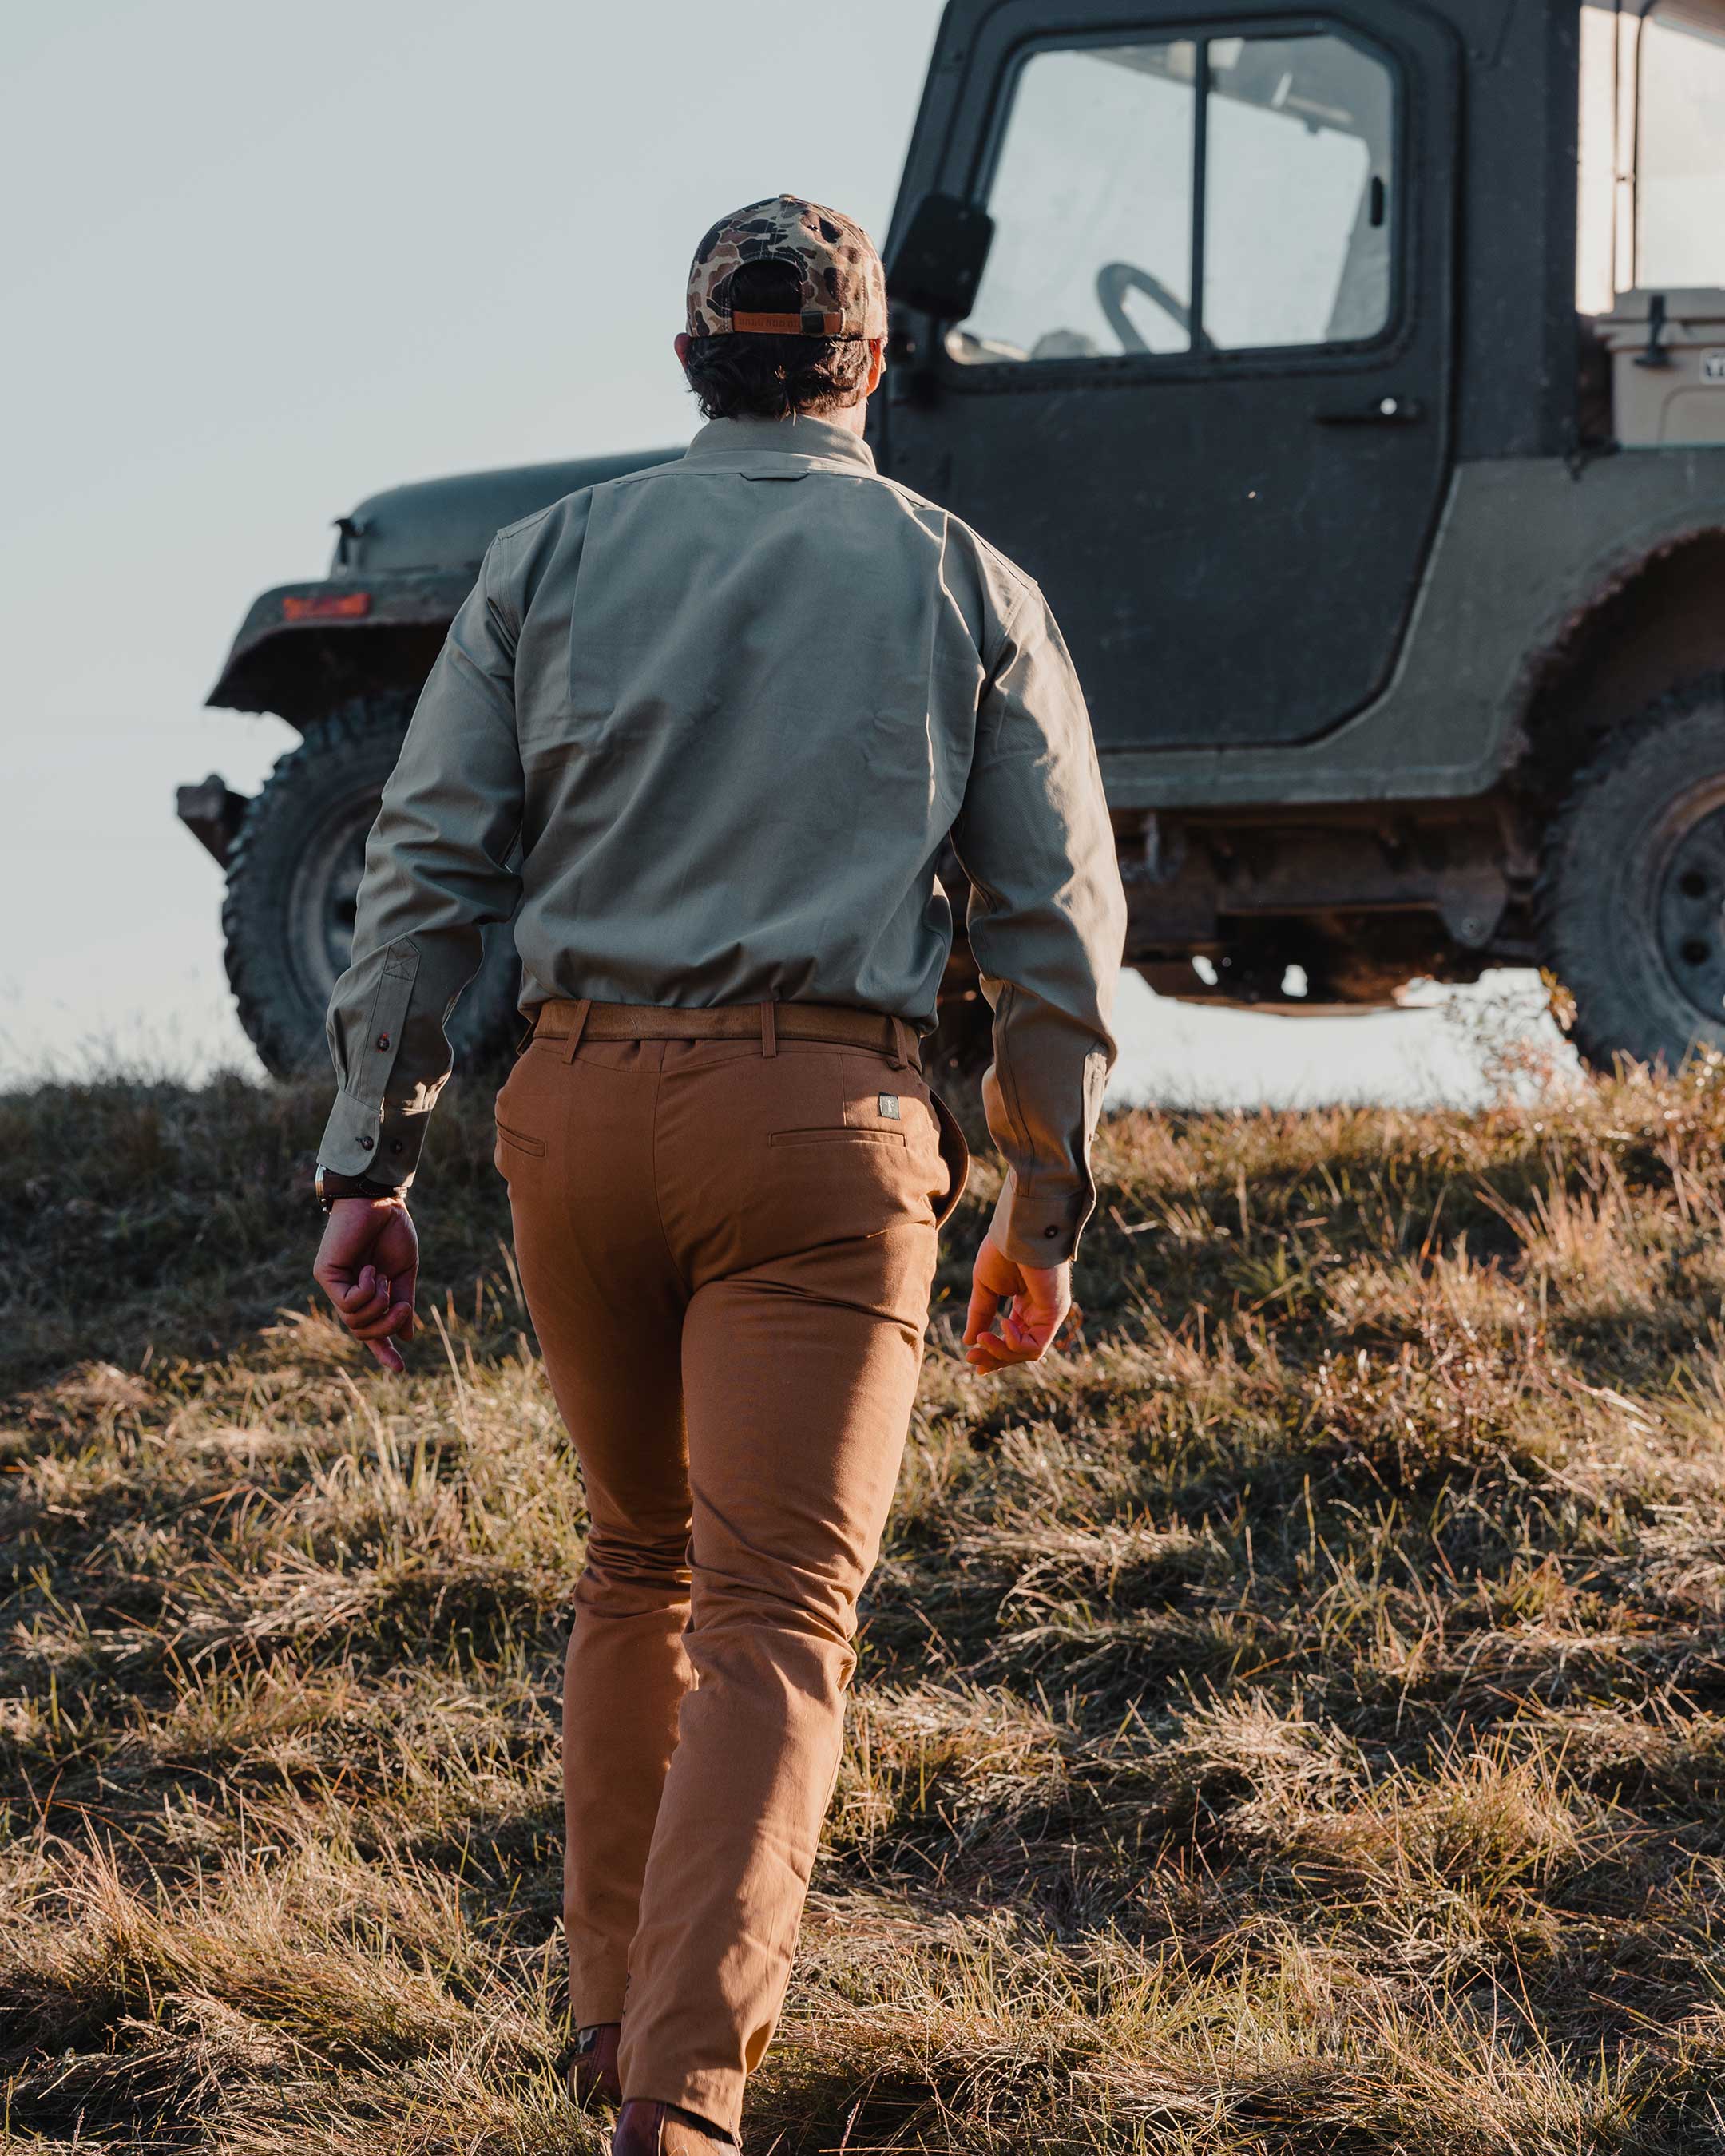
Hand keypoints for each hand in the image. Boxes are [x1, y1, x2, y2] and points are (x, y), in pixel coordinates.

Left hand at [313, 1198, 419, 1371]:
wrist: (381, 1202)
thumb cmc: (392, 1231)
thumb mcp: (405, 1273)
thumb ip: (403, 1304)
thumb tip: (407, 1335)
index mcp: (369, 1293)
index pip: (371, 1330)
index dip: (384, 1351)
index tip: (400, 1369)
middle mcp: (348, 1293)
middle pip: (363, 1332)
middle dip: (388, 1326)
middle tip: (404, 1306)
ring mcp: (335, 1285)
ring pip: (355, 1321)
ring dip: (379, 1306)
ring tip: (385, 1280)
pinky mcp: (326, 1275)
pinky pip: (348, 1303)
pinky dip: (367, 1291)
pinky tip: (372, 1271)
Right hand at [962, 1232, 1070, 1371]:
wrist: (1017, 1232)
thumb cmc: (1002, 1251)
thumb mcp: (985, 1287)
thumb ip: (980, 1314)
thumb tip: (969, 1342)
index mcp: (1025, 1305)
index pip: (1012, 1339)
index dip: (993, 1352)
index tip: (971, 1358)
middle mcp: (1039, 1312)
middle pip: (1019, 1350)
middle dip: (993, 1357)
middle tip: (970, 1358)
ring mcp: (1049, 1315)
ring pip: (1027, 1353)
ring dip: (1000, 1352)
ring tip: (982, 1338)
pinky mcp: (1054, 1315)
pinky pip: (1035, 1346)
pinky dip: (1014, 1343)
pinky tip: (1003, 1323)